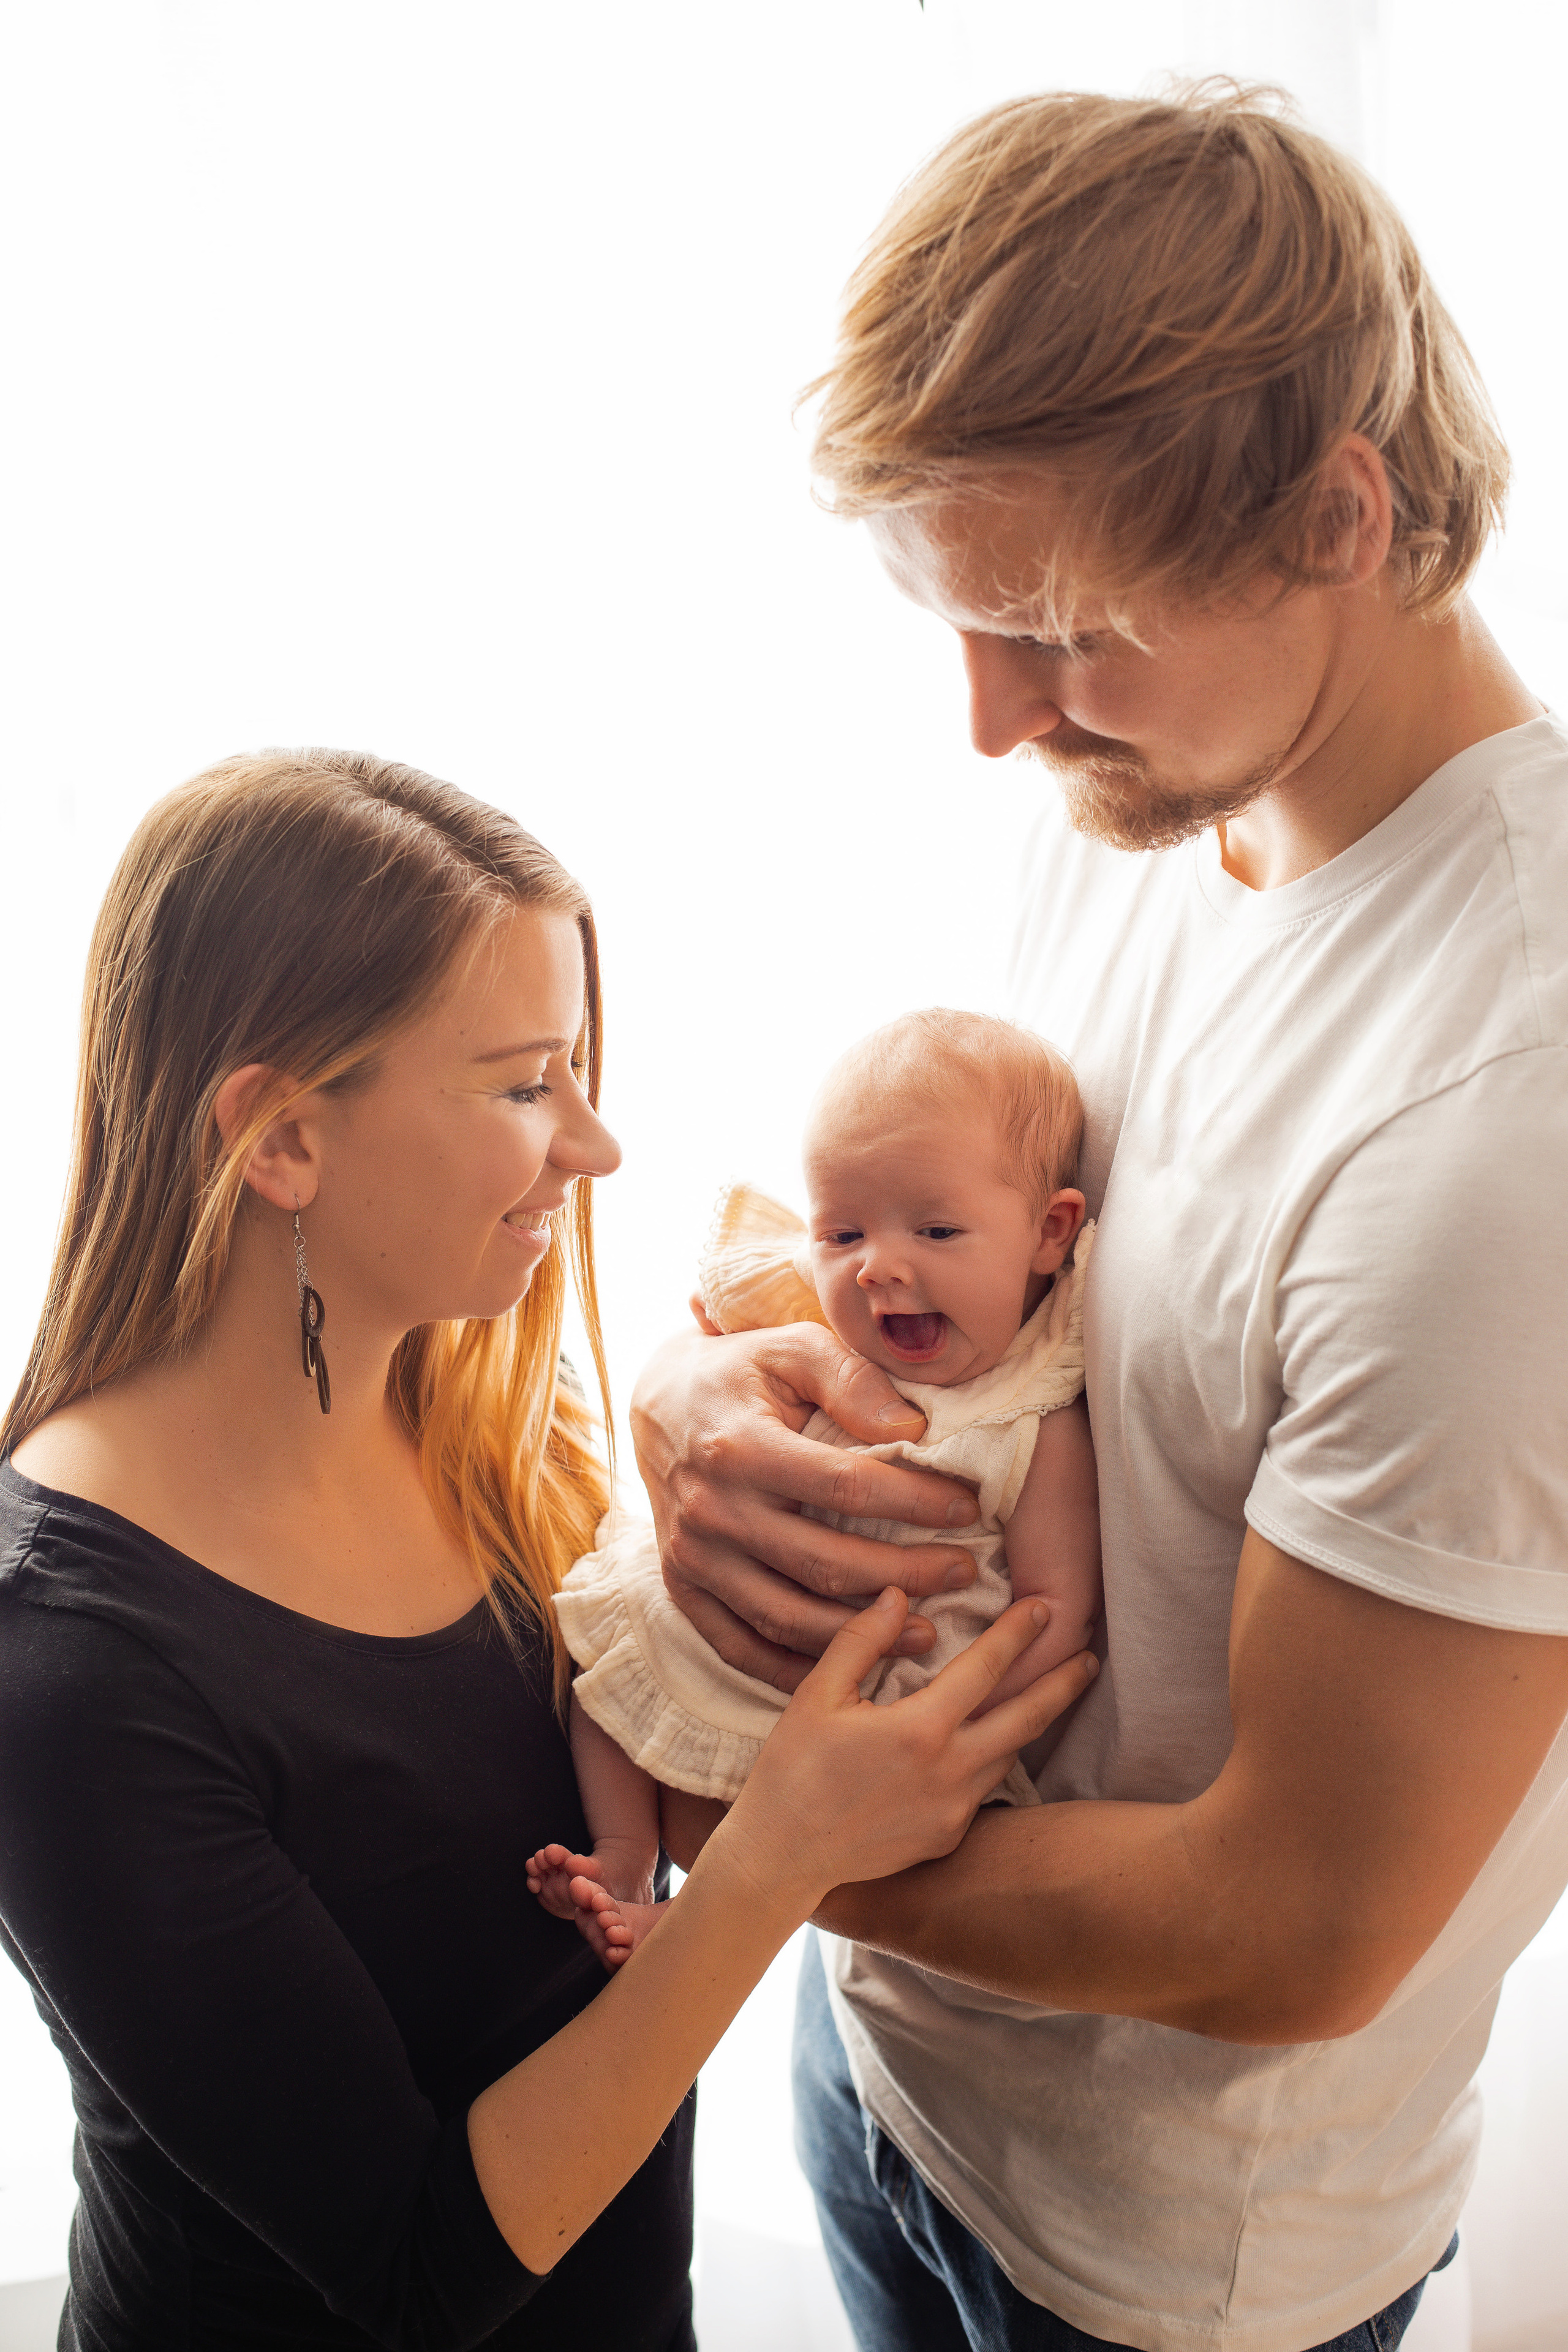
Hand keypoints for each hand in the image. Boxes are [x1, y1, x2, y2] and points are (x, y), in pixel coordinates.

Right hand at [630, 1326, 983, 1692]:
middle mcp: (710, 1511)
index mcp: (739, 1447)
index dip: (914, 1503)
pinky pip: (743, 1647)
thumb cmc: (740, 1373)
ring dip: (864, 1637)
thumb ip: (852, 1380)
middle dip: (906, 1576)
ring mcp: (692, 1558)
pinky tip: (854, 1668)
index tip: (967, 1509)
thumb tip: (913, 1425)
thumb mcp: (792, 1348)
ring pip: (788, 1619)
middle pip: (824, 1564)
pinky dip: (799, 1668)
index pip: (844, 1487)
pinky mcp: (681, 1589)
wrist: (654, 1406)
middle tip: (963, 1573)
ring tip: (927, 1632)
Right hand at [716, 1588, 1099, 1912]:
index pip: (988, 1669)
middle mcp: (951, 1772)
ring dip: (1031, 1722)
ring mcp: (954, 1811)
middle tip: (1089, 1655)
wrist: (781, 1859)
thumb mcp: (818, 1696)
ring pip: (1007, 1755)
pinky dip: (992, 1759)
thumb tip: (899, 1596)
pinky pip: (982, 1789)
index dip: (1019, 1633)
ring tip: (1049, 1693)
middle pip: (1027, 1718)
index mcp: (921, 1730)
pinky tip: (989, 1745)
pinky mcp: (947, 1838)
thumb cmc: (791, 1772)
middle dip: (1063, 1682)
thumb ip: (863, 1641)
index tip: (1046, 1606)